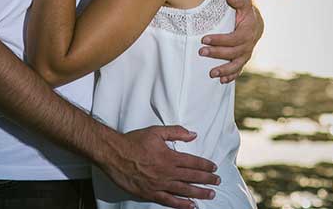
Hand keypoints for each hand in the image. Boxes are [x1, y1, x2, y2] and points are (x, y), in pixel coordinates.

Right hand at [101, 126, 218, 208]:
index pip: (193, 162)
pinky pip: (169, 200)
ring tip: (210, 194)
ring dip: (199, 193)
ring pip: (184, 190)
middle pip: (192, 177)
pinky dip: (181, 204)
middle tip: (217, 182)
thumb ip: (176, 132)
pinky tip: (191, 206)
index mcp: (170, 157)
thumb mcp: (156, 131)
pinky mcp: (150, 193)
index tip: (214, 168)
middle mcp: (167, 172)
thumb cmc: (134, 141)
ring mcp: (159, 184)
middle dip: (207, 180)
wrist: (114, 154)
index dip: (205, 165)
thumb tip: (193, 134)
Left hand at [200, 0, 263, 82]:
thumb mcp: (244, 4)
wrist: (256, 23)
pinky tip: (221, 81)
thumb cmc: (246, 12)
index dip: (219, 40)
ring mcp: (245, 55)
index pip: (233, 38)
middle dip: (216, 53)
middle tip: (201, 52)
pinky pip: (238, 70)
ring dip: (224, 70)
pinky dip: (230, 77)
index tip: (204, 39)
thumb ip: (238, 0)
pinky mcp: (242, 60)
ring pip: (236, 65)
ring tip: (211, 73)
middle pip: (232, 52)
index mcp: (247, 32)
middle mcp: (248, 46)